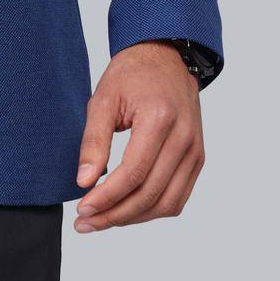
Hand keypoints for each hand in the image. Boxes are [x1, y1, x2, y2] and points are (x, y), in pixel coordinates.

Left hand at [73, 41, 204, 232]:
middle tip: (85, 222)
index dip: (106, 197)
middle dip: (115, 215)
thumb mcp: (103, 99)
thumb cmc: (132, 74)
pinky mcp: (198, 159)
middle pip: (150, 194)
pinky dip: (151, 210)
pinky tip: (126, 209)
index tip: (82, 208)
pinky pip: (177, 197)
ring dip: (133, 218)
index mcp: (160, 118)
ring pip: (167, 203)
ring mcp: (196, 151)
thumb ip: (93, 141)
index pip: (133, 173)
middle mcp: (184, 138)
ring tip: (102, 220)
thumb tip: (83, 182)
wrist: (166, 58)